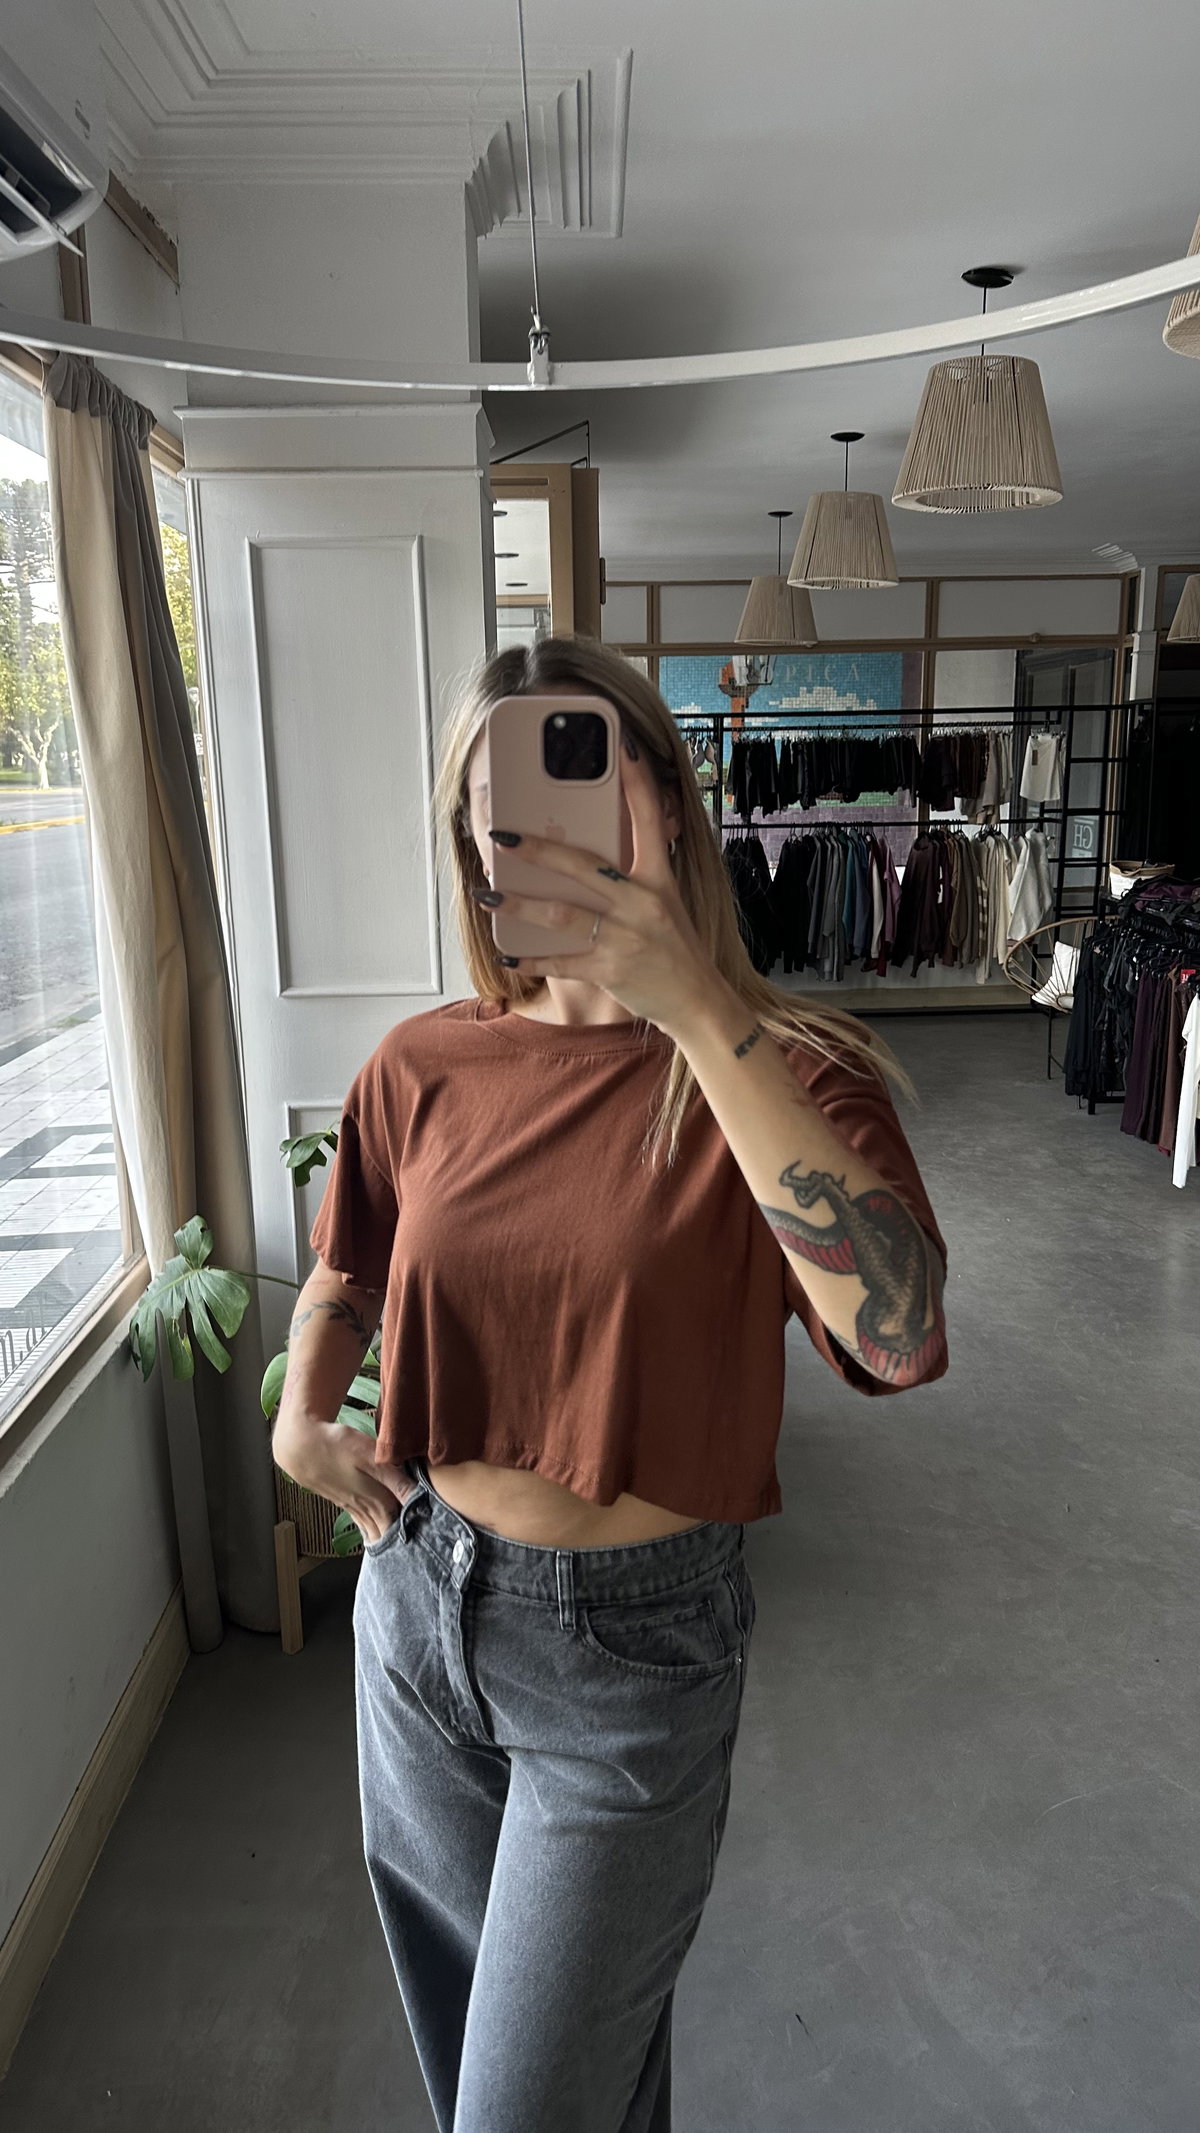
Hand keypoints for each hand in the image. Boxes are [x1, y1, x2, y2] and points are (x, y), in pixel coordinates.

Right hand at [272, 1416, 413, 1544]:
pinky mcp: (343, 1501)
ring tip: (401, 1551)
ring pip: (373, 1531)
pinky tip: (373, 1537)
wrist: (301, 1446)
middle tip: (420, 1553)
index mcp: (377, 1501)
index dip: (417, 1534)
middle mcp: (366, 1509)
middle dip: (402, 1543)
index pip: (402, 1527)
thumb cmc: (337, 1446)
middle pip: (387, 1534)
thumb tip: (419, 1499)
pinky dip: (370, 1532)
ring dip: (386, 1540)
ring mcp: (353, 1507)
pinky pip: (362, 1523)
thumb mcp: (370, 1457)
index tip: (432, 1542)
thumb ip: (395, 1479)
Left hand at [483, 745, 715, 1035]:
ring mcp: (627, 936)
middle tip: (502, 836)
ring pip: (563, 912)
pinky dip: (532, 958)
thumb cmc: (674, 947)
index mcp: (660, 877)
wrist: (698, 1001)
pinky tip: (507, 954)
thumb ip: (633, 874)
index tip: (622, 744)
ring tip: (487, 895)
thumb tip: (585, 850)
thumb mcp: (665, 901)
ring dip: (520, 904)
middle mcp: (644, 901)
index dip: (637, 780)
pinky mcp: (612, 969)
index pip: (650, 818)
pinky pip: (562, 961)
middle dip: (538, 851)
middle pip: (583, 865)